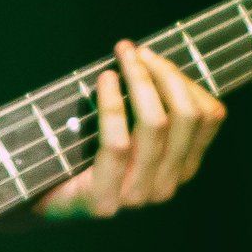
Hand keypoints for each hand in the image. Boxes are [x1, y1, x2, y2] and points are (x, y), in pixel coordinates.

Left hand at [35, 39, 225, 218]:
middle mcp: (168, 185)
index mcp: (182, 168)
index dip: (184, 79)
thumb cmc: (84, 155)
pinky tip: (104, 80)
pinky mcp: (105, 200)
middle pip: (186, 116)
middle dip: (163, 74)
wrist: (42, 200)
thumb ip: (149, 107)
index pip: (209, 116)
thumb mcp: (129, 131)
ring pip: (156, 125)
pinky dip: (112, 104)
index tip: (152, 56)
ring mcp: (138, 197)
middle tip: (135, 51)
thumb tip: (152, 57)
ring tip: (121, 57)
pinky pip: (118, 143)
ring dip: (139, 81)